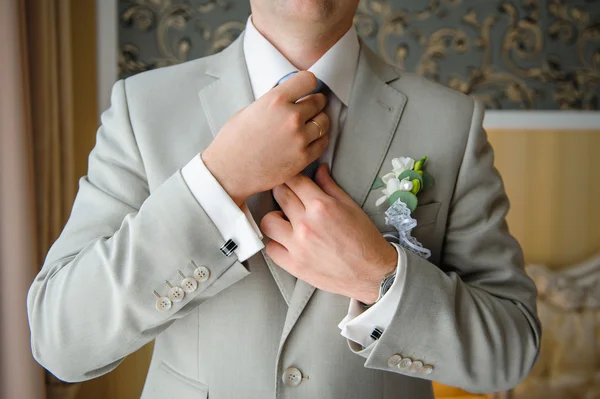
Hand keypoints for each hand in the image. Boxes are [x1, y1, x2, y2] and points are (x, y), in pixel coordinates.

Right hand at [201, 71, 329, 204]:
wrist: (229, 172)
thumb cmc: (234, 141)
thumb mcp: (251, 110)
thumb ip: (274, 102)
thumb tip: (290, 98)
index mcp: (276, 100)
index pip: (308, 80)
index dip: (308, 84)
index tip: (307, 88)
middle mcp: (291, 117)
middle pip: (319, 101)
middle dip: (315, 103)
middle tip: (309, 108)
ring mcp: (299, 138)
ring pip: (324, 122)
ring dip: (319, 122)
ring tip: (309, 125)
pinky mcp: (303, 157)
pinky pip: (323, 142)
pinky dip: (319, 140)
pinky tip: (309, 140)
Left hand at [261, 164, 397, 303]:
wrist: (372, 272)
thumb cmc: (364, 240)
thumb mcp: (350, 206)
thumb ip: (330, 186)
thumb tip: (319, 170)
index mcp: (321, 206)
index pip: (294, 180)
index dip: (292, 177)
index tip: (292, 180)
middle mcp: (306, 224)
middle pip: (278, 195)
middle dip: (282, 192)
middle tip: (288, 197)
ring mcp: (297, 245)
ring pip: (268, 221)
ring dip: (275, 218)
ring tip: (285, 221)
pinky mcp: (294, 265)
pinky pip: (271, 249)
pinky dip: (276, 244)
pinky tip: (286, 242)